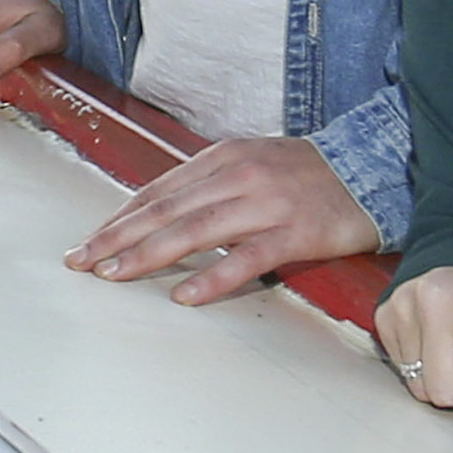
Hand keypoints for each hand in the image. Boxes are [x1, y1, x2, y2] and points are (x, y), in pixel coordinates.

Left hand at [67, 137, 382, 306]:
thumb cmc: (304, 175)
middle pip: (166, 210)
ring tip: (114, 275)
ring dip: (149, 254)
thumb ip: (206, 185)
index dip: (119, 218)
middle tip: (82, 261)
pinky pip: (247, 258)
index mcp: (222, 157)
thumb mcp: (250, 164)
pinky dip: (212, 277)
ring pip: (196, 231)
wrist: (370, 169)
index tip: (87, 241)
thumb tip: (156, 214)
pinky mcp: (295, 233)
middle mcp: (239, 175)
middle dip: (118, 237)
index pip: (158, 191)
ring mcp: (266, 203)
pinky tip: (183, 295)